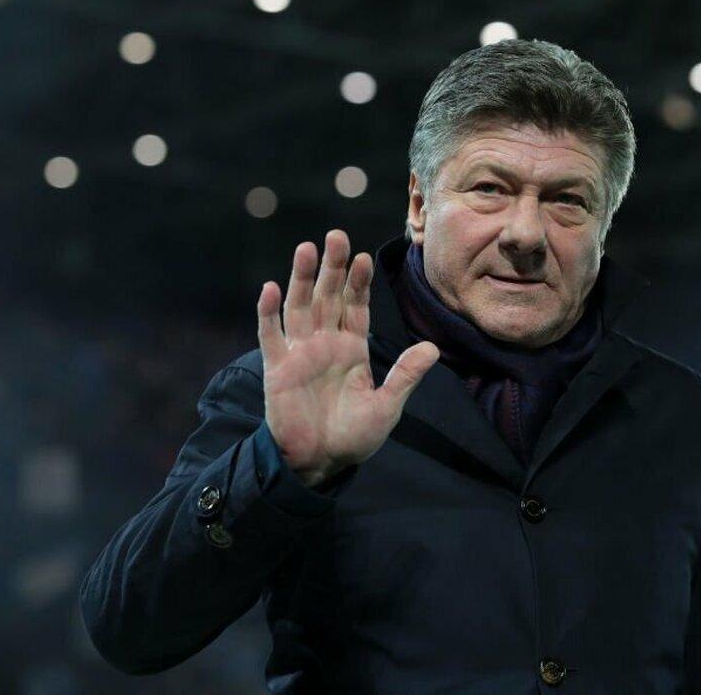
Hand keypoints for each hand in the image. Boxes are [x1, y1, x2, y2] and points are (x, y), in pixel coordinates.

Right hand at [256, 229, 439, 487]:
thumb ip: (405, 375)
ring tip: (306, 249)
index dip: (359, 282)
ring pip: (299, 307)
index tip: (365, 257)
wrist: (319, 464)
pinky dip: (268, 312)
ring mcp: (300, 353)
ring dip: (300, 278)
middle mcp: (325, 344)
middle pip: (328, 297)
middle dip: (332, 268)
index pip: (356, 306)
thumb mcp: (387, 406)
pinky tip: (271, 288)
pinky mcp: (277, 369)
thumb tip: (432, 347)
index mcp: (352, 349)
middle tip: (336, 236)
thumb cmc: (354, 437)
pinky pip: (271, 335)